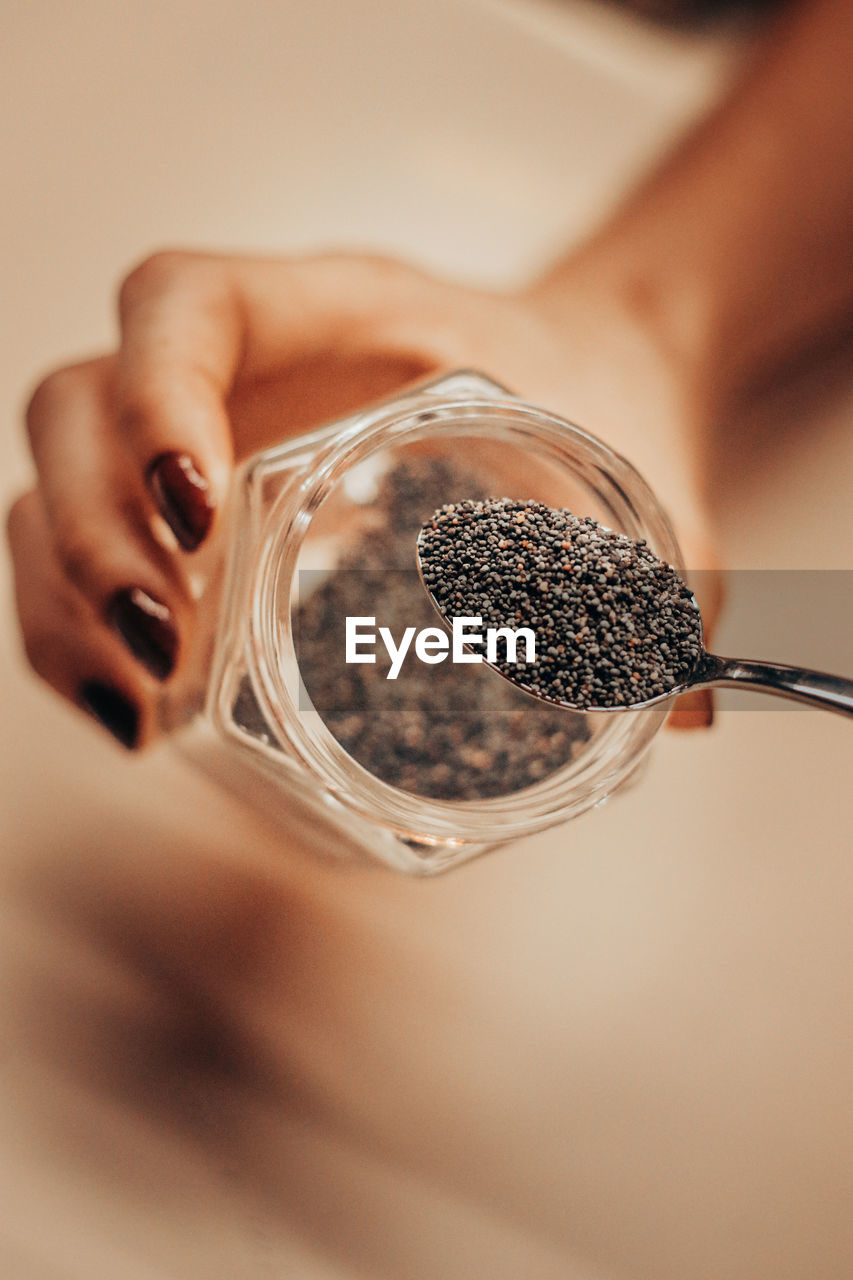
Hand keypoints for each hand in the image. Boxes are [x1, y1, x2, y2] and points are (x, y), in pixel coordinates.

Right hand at [7, 249, 718, 746]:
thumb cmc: (594, 397)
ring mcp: (206, 448)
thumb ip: (664, 566)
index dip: (155, 392)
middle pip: (76, 411)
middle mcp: (245, 374)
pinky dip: (79, 638)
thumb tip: (684, 696)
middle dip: (92, 533)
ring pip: (56, 490)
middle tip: (163, 644)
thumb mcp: (631, 458)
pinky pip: (90, 562)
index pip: (187, 304)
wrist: (588, 379)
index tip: (197, 512)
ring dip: (65, 599)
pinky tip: (132, 714)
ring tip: (137, 702)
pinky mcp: (203, 527)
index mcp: (337, 314)